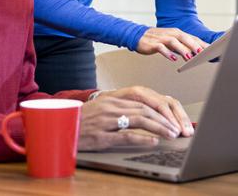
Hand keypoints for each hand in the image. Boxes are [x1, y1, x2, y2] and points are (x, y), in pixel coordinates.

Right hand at [77, 86, 193, 150]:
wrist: (59, 125)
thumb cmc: (84, 119)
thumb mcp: (104, 107)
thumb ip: (124, 107)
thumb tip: (148, 112)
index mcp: (113, 97)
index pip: (144, 98)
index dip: (162, 107)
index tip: (174, 117)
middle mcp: (111, 105)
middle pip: (146, 108)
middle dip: (165, 119)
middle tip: (177, 129)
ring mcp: (106, 120)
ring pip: (139, 119)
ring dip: (159, 127)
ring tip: (171, 134)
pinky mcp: (101, 136)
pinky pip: (126, 135)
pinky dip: (143, 138)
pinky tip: (153, 141)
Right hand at [136, 27, 207, 60]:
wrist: (138, 36)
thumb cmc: (157, 40)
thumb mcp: (172, 42)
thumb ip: (182, 46)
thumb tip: (195, 53)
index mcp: (177, 33)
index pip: (192, 38)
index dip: (201, 43)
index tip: (210, 50)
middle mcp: (171, 34)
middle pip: (185, 38)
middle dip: (194, 45)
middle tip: (202, 53)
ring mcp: (162, 38)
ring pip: (174, 42)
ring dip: (182, 50)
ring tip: (189, 58)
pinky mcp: (154, 44)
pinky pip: (162, 48)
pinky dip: (168, 53)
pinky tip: (173, 59)